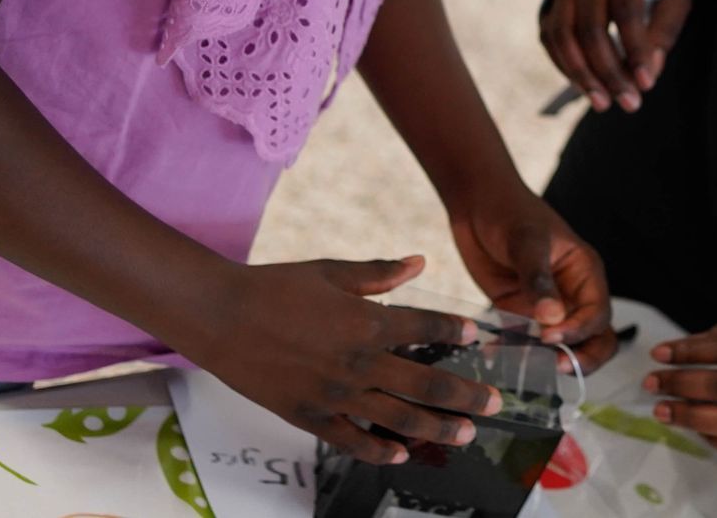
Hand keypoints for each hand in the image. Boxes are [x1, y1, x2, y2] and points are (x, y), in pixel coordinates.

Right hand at [182, 256, 502, 464]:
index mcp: (367, 321)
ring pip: (399, 419)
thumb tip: (420, 262)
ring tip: (466, 434)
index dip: (456, 329)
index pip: (426, 326)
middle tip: (496, 402)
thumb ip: (379, 274)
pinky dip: (380, 450)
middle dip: (467, 395)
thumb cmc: (274, 286)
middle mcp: (359, 362)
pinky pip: (353, 441)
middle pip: (427, 383)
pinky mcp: (310, 416)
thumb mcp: (331, 271)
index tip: (476, 334)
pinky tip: (401, 454)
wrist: (220, 316)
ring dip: (438, 429)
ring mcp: (336, 395)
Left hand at [450, 182, 618, 371]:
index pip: (597, 314)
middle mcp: (571, 295)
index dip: (580, 331)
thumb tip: (553, 318)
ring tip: (521, 364)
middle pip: (594, 339)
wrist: (475, 205)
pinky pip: (524, 342)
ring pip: (561, 347)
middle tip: (556, 367)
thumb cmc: (509, 212)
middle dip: (581, 358)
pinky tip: (493, 353)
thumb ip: (538, 279)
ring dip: (546, 360)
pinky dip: (513, 352)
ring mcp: (546, 308)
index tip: (551, 337)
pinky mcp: (519, 314)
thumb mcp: (526, 241)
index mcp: (585, 273)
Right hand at [539, 0, 691, 111]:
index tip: (647, 85)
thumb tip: (648, 73)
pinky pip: (551, 41)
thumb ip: (665, 32)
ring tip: (603, 104)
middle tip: (630, 104)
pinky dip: (566, 68)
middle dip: (609, 73)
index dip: (635, 51)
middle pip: (591, 30)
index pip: (626, 14)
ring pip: (564, 38)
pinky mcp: (550, 7)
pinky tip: (587, 89)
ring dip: (582, 76)